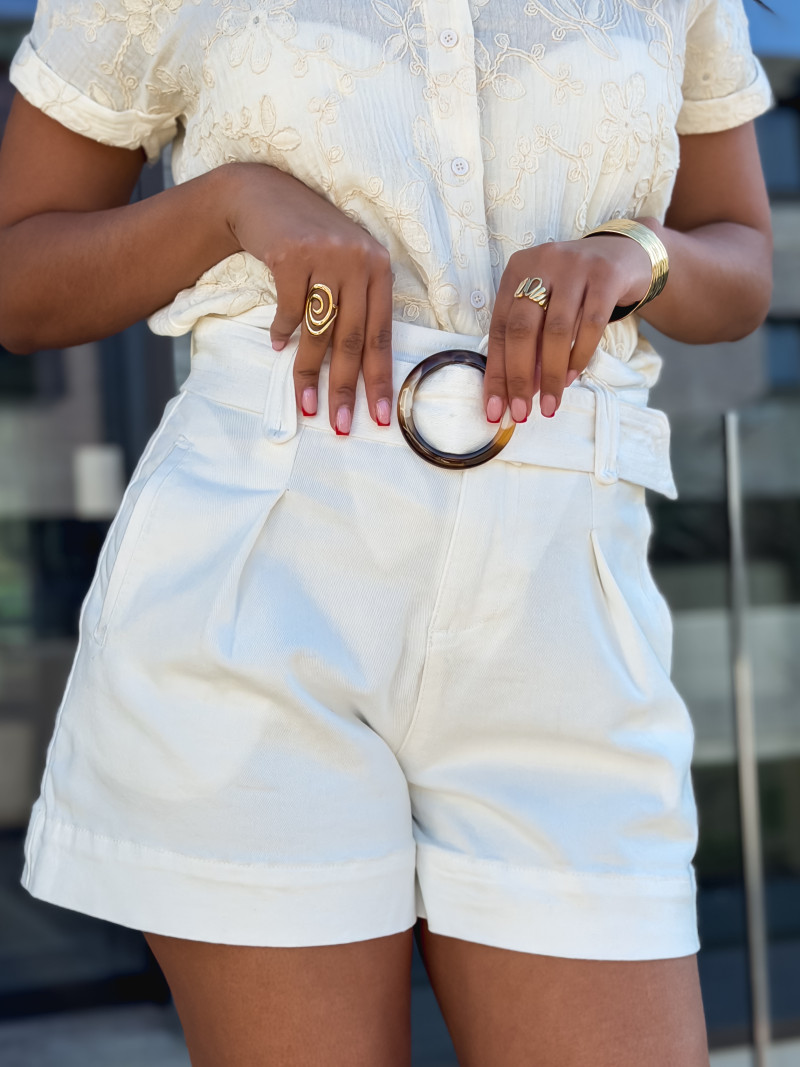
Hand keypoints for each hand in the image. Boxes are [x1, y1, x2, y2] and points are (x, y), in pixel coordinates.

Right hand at [224, 162, 393, 433]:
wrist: (263, 195)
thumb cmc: (309, 240)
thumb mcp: (343, 265)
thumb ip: (354, 307)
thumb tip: (354, 370)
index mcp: (379, 270)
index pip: (381, 335)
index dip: (380, 379)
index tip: (380, 417)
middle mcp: (358, 261)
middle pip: (352, 340)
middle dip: (344, 388)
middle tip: (339, 425)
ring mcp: (326, 255)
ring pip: (320, 331)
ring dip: (308, 373)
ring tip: (306, 404)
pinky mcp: (291, 254)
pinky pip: (290, 310)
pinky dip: (283, 332)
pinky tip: (277, 345)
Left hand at [484, 221, 658, 421]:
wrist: (624, 255)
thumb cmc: (575, 289)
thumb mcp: (545, 304)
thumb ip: (530, 340)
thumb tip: (518, 390)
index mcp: (517, 270)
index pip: (499, 328)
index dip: (496, 372)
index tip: (496, 409)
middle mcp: (542, 263)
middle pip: (523, 330)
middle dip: (519, 378)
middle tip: (521, 413)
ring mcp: (575, 266)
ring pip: (556, 331)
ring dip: (550, 374)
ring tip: (549, 404)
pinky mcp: (606, 276)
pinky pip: (591, 325)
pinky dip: (579, 357)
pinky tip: (570, 378)